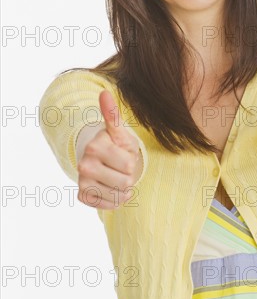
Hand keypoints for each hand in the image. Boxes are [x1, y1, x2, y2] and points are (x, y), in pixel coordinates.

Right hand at [77, 90, 142, 209]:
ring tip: (116, 176)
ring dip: (123, 188)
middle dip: (129, 175)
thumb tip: (105, 93)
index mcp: (94, 146)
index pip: (129, 165)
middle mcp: (84, 164)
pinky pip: (108, 206)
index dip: (132, 161)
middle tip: (121, 166)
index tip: (123, 153)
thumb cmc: (117, 144)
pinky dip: (115, 200)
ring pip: (118, 196)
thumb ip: (112, 114)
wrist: (103, 159)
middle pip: (125, 182)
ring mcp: (82, 181)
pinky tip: (111, 188)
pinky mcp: (83, 195)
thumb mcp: (120, 131)